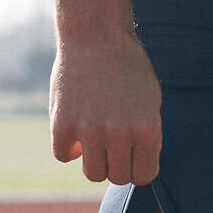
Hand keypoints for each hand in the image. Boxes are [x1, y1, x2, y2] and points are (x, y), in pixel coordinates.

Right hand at [49, 31, 162, 184]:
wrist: (96, 35)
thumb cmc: (128, 67)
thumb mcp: (150, 100)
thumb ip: (146, 135)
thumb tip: (136, 167)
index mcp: (148, 130)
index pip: (143, 176)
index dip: (138, 168)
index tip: (132, 156)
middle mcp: (120, 134)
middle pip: (118, 177)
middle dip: (117, 164)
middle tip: (113, 143)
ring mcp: (90, 131)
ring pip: (92, 173)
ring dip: (94, 159)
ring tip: (95, 136)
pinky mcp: (62, 124)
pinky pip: (63, 155)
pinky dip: (68, 146)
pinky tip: (74, 126)